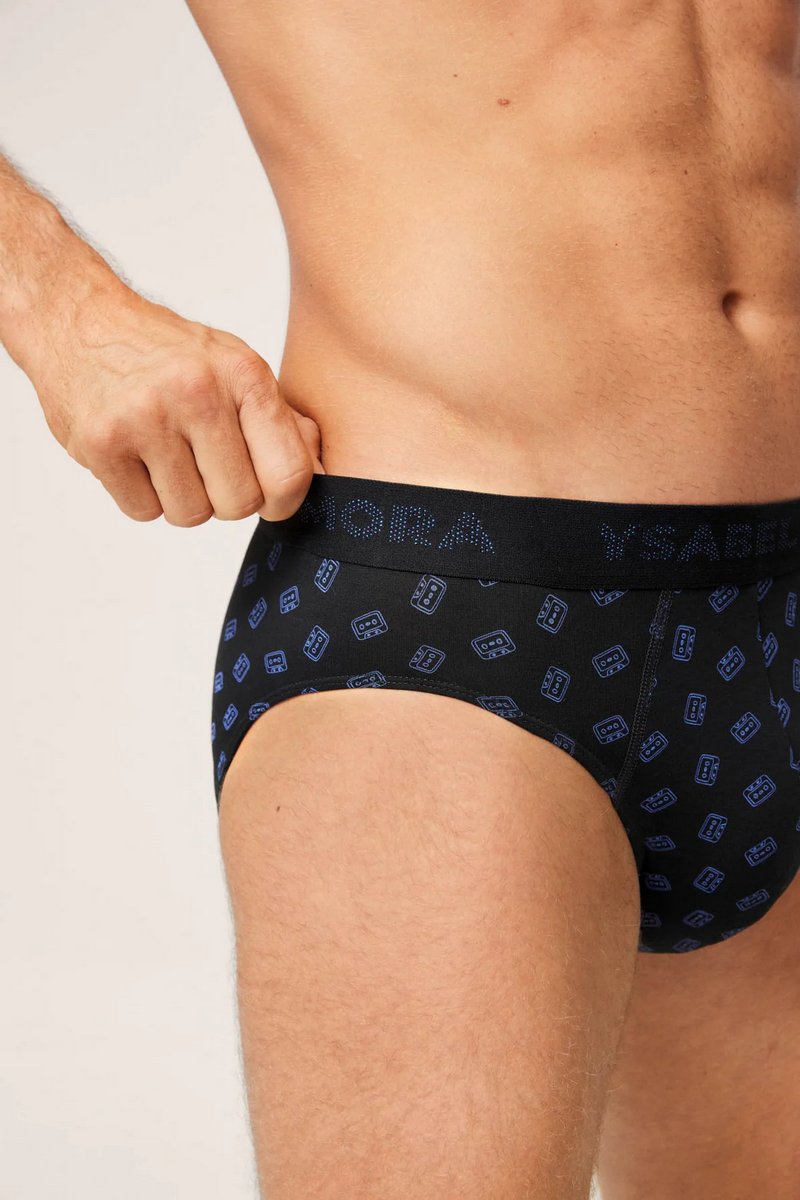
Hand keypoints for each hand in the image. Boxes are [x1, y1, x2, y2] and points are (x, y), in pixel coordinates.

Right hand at [36, 288, 324, 523]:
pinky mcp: (101, 443)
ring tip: (168, 455)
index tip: (270, 496)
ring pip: (190, 515)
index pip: (289, 473)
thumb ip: (282, 422)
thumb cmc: (168, 354)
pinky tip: (136, 457)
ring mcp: (145, 417)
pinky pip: (144, 513)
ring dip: (182, 498)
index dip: (284, 501)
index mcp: (244, 374)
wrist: (79, 320)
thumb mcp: (237, 367)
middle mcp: (197, 392)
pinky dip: (143, 497)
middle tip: (206, 466)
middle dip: (226, 498)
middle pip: (239, 504)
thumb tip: (321, 476)